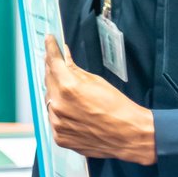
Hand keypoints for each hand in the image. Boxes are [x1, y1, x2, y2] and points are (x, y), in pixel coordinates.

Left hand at [43, 35, 155, 164]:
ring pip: (49, 100)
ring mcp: (57, 123)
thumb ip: (74, 68)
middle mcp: (59, 106)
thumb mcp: (96, 81)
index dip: (50, 48)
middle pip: (48, 80)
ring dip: (56, 92)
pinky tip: (71, 110)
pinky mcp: (59, 137)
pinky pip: (54, 119)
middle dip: (53, 70)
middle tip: (57, 63)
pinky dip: (60, 112)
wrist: (129, 135)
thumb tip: (64, 55)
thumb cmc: (117, 106)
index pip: (53, 62)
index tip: (49, 40)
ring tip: (70, 93)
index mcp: (68, 88)